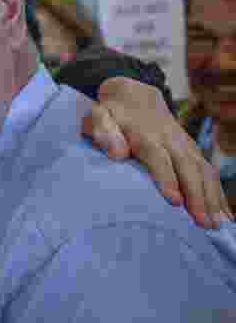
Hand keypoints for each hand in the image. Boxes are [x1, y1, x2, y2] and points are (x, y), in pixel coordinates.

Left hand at [84, 76, 233, 228]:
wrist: (134, 96)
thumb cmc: (112, 113)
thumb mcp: (99, 116)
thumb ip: (103, 131)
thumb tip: (116, 152)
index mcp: (145, 135)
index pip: (158, 158)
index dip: (167, 179)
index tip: (174, 202)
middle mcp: (171, 140)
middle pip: (188, 168)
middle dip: (197, 196)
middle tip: (203, 223)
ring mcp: (186, 146)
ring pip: (204, 171)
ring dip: (212, 198)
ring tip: (216, 226)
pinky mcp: (193, 152)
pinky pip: (210, 173)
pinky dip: (219, 194)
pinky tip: (225, 217)